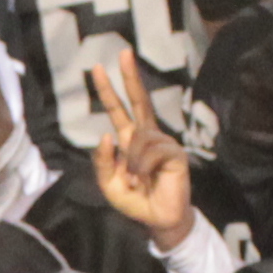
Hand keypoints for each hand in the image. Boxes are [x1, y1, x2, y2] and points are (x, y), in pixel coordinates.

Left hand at [87, 51, 198, 249]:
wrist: (158, 219)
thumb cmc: (135, 200)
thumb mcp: (108, 184)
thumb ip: (102, 162)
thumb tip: (106, 135)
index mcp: (129, 140)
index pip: (119, 110)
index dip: (109, 90)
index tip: (98, 68)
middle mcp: (147, 136)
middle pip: (138, 101)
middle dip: (129, 78)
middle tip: (123, 53)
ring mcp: (163, 142)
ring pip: (138, 137)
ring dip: (130, 162)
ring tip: (134, 180)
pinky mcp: (175, 153)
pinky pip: (151, 150)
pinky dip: (142, 166)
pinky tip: (144, 178)